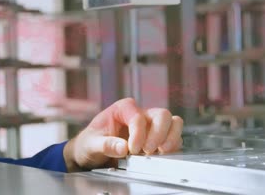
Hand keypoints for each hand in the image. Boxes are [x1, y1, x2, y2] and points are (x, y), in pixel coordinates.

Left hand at [63, 98, 182, 171]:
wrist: (91, 152)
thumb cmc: (90, 142)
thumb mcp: (91, 144)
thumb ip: (105, 144)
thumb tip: (122, 147)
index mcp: (122, 108)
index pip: (138, 116)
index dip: (138, 134)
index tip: (132, 149)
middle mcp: (140, 113)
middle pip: (162, 115)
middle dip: (158, 134)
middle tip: (147, 151)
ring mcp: (150, 125)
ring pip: (173, 123)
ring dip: (170, 138)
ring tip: (160, 152)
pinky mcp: (157, 138)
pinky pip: (174, 138)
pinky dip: (172, 147)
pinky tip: (160, 156)